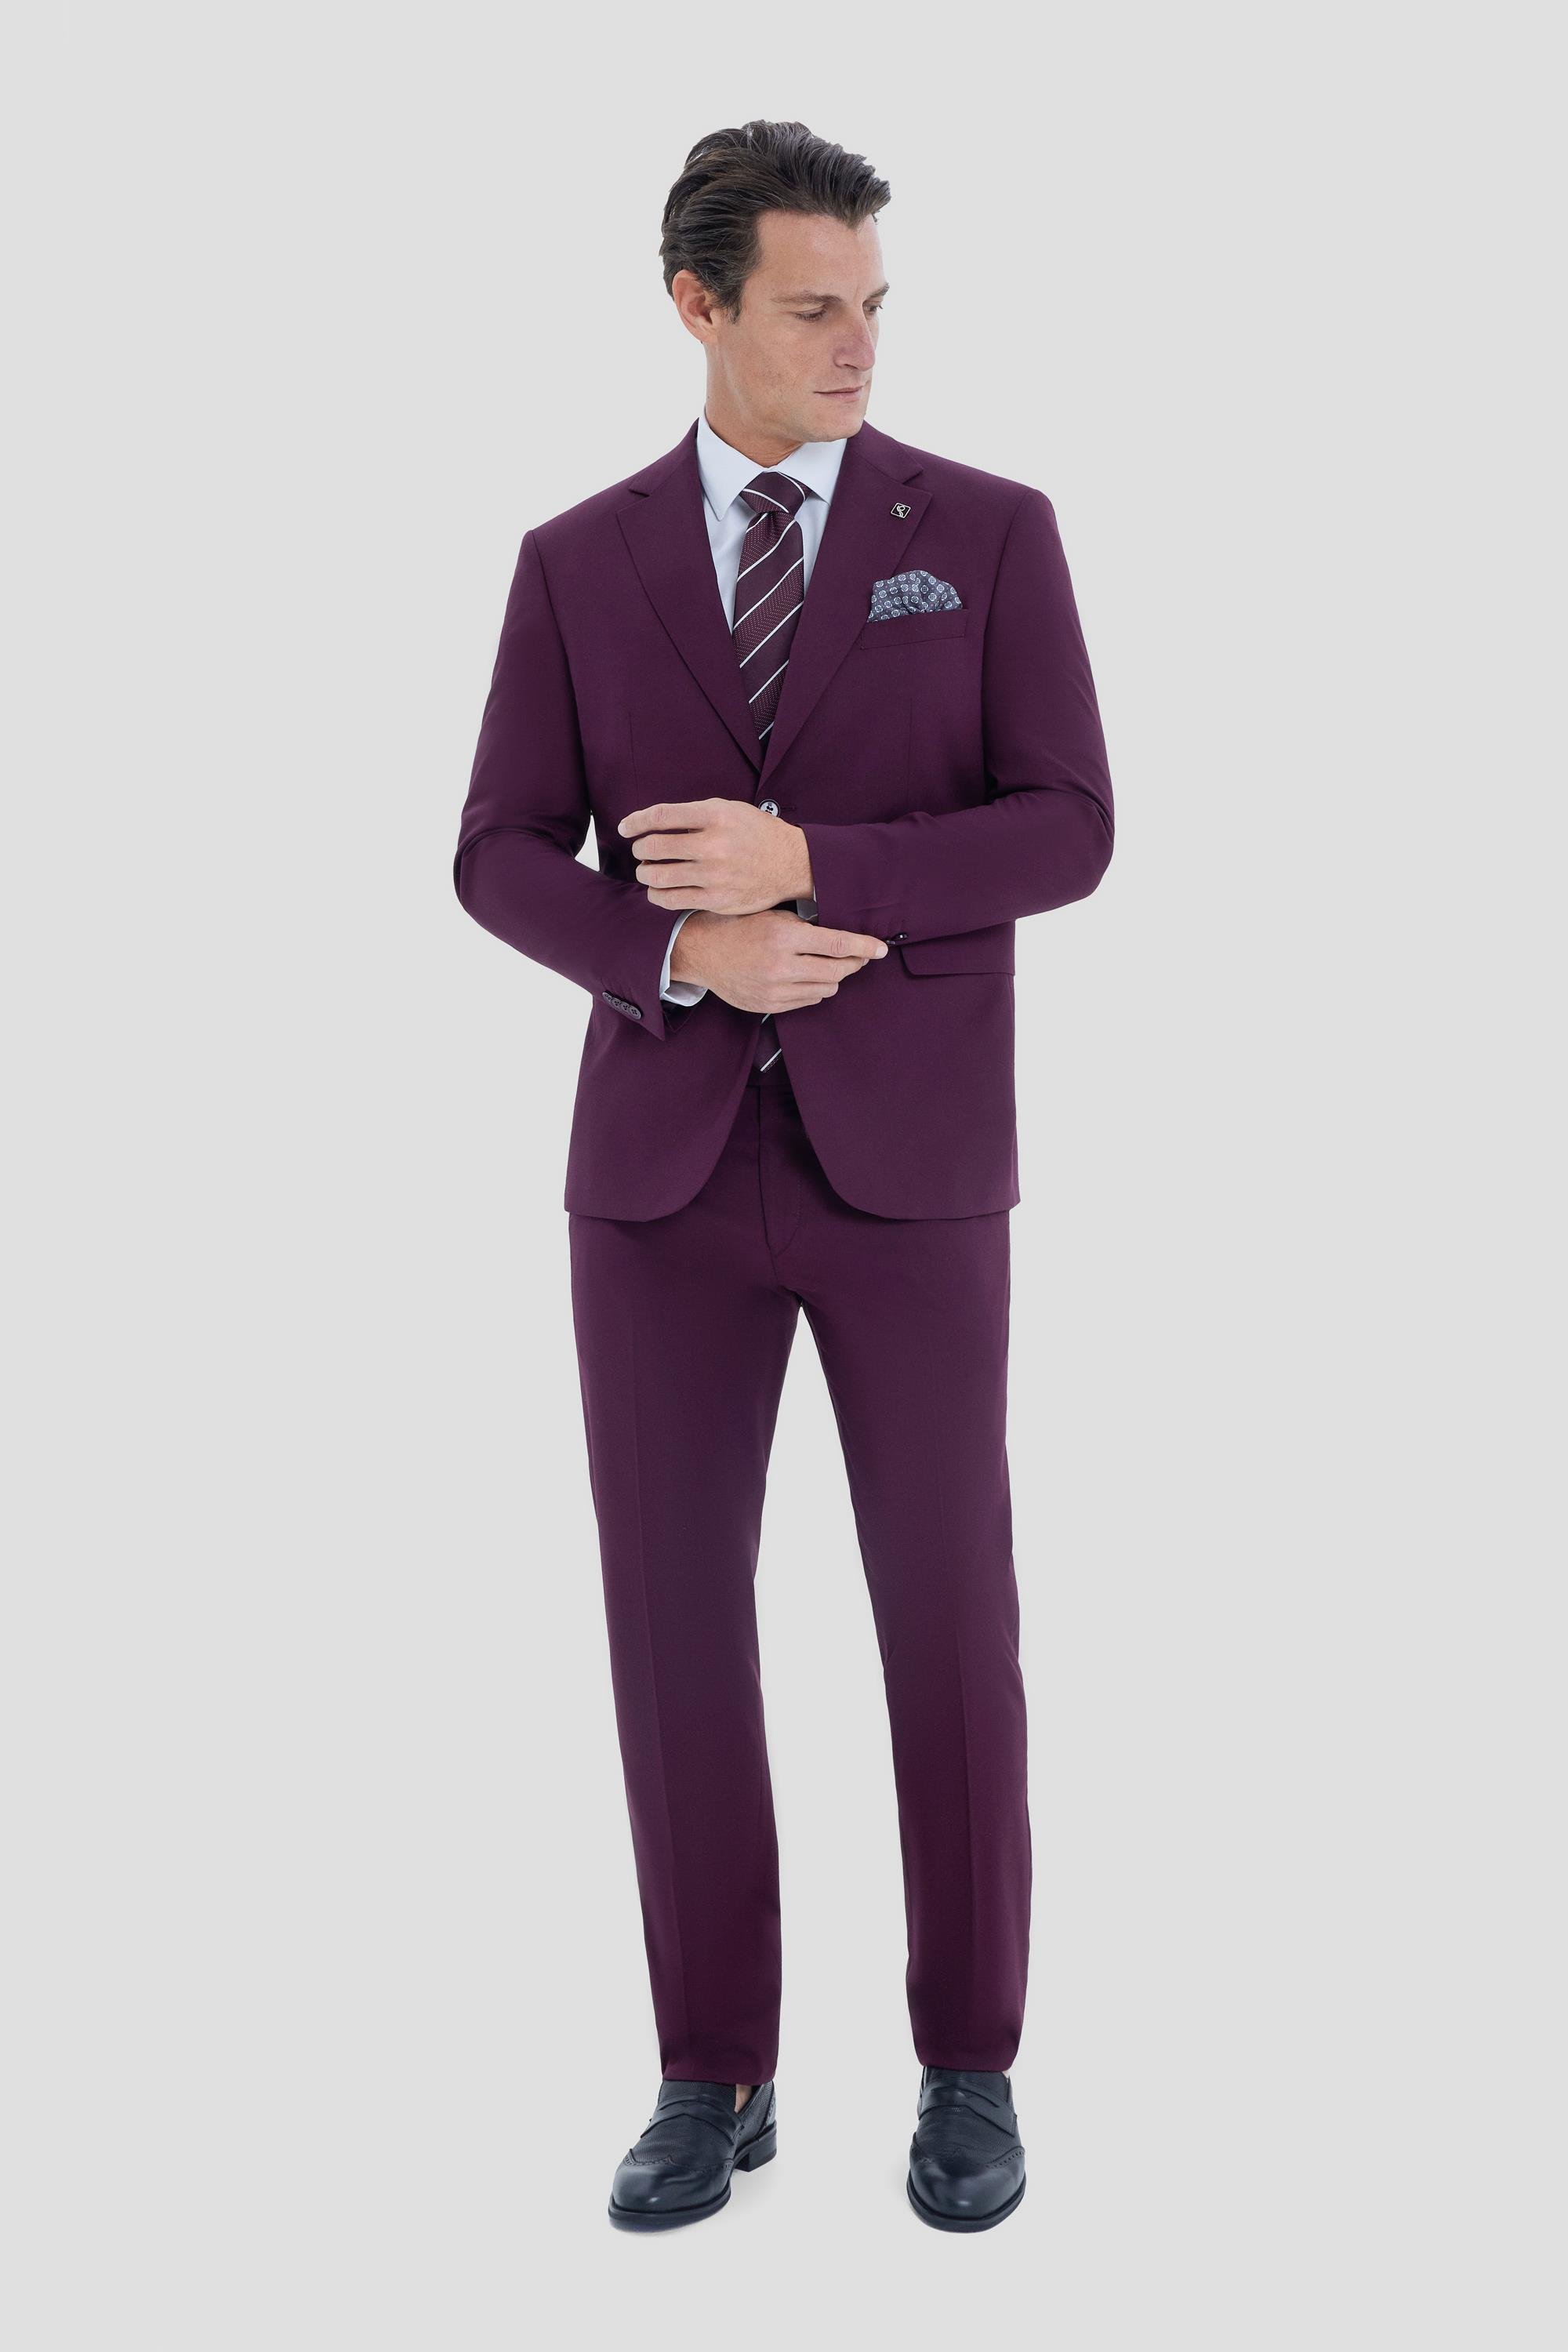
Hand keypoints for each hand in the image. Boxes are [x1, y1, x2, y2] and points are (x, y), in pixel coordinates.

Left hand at [618, 798, 812, 914]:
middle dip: (640, 849)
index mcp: (715, 816)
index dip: (636, 821)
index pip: (661, 816)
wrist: (792, 863)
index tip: (625, 828)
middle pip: (654, 847)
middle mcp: (714, 845)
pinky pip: (672, 900)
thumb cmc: (756, 833)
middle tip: (641, 851)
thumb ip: (695, 815)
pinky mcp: (716, 900)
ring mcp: (714, 875)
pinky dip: (657, 895)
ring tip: (647, 870)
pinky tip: (657, 890)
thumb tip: (654, 824)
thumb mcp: (730, 810)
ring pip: (658, 876)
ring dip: (645, 873)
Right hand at [671, 910, 886, 1014]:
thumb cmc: (741, 927)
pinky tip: (805, 976)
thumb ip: (808, 927)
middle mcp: (781, 965)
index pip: (837, 944)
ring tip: (824, 964)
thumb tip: (847, 939)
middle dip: (853, 963)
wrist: (705, 952)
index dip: (864, 947)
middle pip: (837, 971)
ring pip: (826, 988)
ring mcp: (775, 989)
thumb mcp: (775, 916)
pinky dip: (814, 989)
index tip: (881, 949)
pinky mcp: (770, 1005)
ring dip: (833, 976)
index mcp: (784, 936)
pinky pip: (809, 1000)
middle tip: (858, 956)